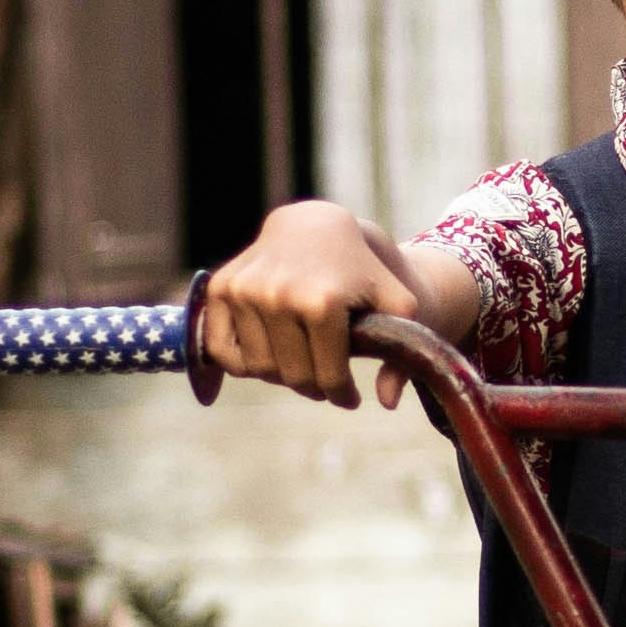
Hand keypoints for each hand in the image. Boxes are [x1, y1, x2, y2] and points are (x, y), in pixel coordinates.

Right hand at [201, 202, 421, 411]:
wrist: (314, 224)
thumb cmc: (361, 268)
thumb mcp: (396, 301)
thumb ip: (403, 350)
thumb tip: (388, 402)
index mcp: (322, 301)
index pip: (328, 377)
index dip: (343, 394)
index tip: (350, 397)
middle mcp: (278, 295)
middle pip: (293, 377)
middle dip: (315, 387)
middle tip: (326, 381)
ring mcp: (245, 290)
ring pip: (259, 369)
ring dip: (281, 375)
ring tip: (302, 361)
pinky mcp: (222, 287)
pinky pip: (222, 350)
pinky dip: (241, 363)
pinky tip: (268, 354)